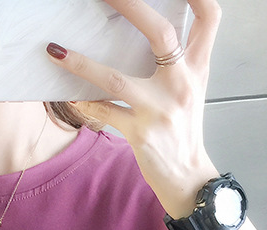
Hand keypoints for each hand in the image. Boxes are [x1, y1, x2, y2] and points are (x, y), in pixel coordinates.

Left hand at [47, 0, 222, 217]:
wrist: (188, 177)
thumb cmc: (183, 131)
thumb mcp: (190, 91)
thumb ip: (177, 62)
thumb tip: (149, 31)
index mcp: (198, 68)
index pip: (209, 17)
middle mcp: (182, 84)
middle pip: (161, 33)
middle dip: (130, 6)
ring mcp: (160, 109)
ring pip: (116, 78)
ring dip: (82, 63)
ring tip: (57, 51)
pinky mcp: (140, 132)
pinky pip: (104, 112)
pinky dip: (84, 103)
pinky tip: (69, 95)